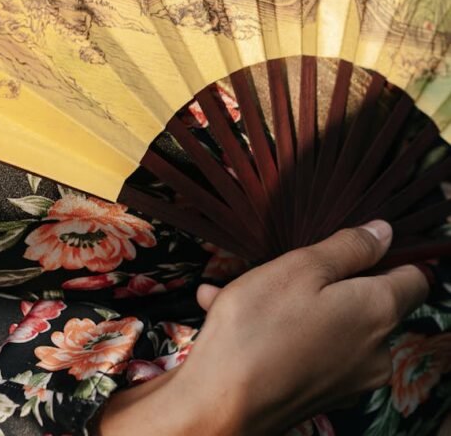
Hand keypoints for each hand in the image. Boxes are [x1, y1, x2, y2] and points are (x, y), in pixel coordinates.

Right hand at [97, 220, 429, 435]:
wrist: (220, 403)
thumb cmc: (258, 328)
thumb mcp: (301, 267)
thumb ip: (349, 247)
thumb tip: (384, 232)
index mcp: (379, 312)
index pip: (416, 277)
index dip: (392, 254)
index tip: (356, 242)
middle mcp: (376, 350)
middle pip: (369, 299)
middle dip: (330, 277)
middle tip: (287, 265)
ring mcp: (351, 377)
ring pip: (330, 321)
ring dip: (293, 302)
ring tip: (244, 288)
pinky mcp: (323, 391)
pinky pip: (308, 346)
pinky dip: (279, 329)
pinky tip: (231, 312)